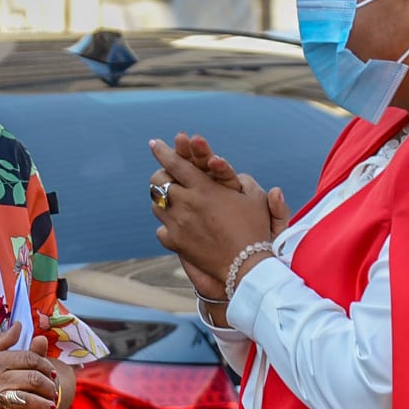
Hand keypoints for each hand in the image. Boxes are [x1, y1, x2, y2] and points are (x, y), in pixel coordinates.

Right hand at [0, 324, 60, 408]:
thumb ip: (1, 340)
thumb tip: (20, 326)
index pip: (29, 358)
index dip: (45, 364)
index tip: (49, 370)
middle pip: (34, 379)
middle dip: (49, 385)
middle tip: (53, 389)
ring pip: (29, 400)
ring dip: (44, 404)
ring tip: (49, 407)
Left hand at [150, 140, 278, 282]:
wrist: (246, 266)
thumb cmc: (255, 228)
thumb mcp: (253, 197)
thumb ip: (234, 178)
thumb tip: (216, 162)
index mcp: (204, 188)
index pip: (175, 163)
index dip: (163, 151)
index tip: (154, 143)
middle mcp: (186, 203)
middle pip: (158, 181)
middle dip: (161, 175)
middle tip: (166, 176)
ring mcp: (178, 224)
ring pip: (156, 204)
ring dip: (162, 199)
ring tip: (171, 200)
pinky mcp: (175, 242)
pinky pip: (161, 228)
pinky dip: (167, 225)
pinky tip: (176, 225)